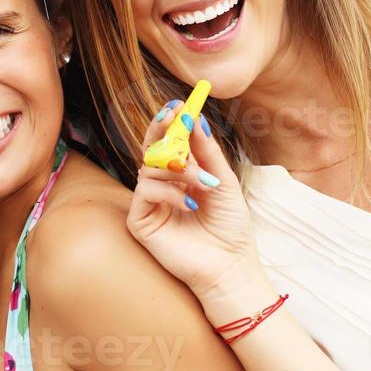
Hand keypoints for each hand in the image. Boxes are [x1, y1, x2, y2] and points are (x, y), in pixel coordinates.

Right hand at [127, 103, 262, 299]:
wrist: (229, 266)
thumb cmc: (230, 227)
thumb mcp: (223, 182)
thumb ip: (207, 152)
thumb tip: (196, 118)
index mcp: (180, 176)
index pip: (167, 143)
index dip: (169, 123)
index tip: (178, 104)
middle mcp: (161, 186)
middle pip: (150, 149)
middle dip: (162, 130)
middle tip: (173, 116)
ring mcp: (149, 203)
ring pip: (149, 168)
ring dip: (178, 169)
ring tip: (203, 183)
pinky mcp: (140, 221)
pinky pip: (144, 192)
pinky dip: (168, 192)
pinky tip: (189, 204)